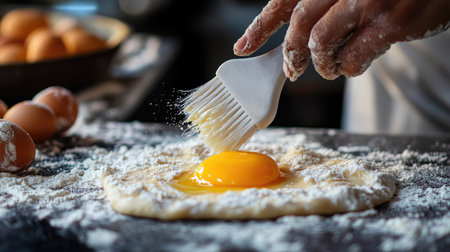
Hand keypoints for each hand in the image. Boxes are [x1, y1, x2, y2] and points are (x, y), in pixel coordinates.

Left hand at [234, 0, 449, 80]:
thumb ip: (323, 7)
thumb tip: (292, 38)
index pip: (284, 1)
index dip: (259, 26)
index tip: (242, 47)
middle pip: (299, 23)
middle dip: (291, 54)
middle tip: (292, 71)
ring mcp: (367, 2)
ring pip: (321, 42)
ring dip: (321, 64)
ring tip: (328, 68)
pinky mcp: (390, 23)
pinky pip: (353, 57)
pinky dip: (347, 68)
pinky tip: (352, 66)